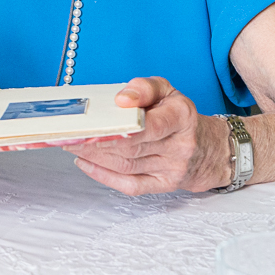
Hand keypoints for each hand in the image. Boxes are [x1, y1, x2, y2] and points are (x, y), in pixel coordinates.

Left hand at [64, 76, 230, 195]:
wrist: (205, 148)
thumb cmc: (177, 115)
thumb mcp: (166, 91)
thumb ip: (144, 88)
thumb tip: (122, 99)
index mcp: (182, 117)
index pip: (151, 126)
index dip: (122, 129)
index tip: (95, 126)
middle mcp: (180, 146)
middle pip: (132, 148)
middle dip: (96, 142)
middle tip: (69, 134)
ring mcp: (172, 169)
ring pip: (126, 166)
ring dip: (94, 157)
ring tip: (71, 145)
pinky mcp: (163, 185)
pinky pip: (130, 185)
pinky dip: (104, 176)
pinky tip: (85, 163)